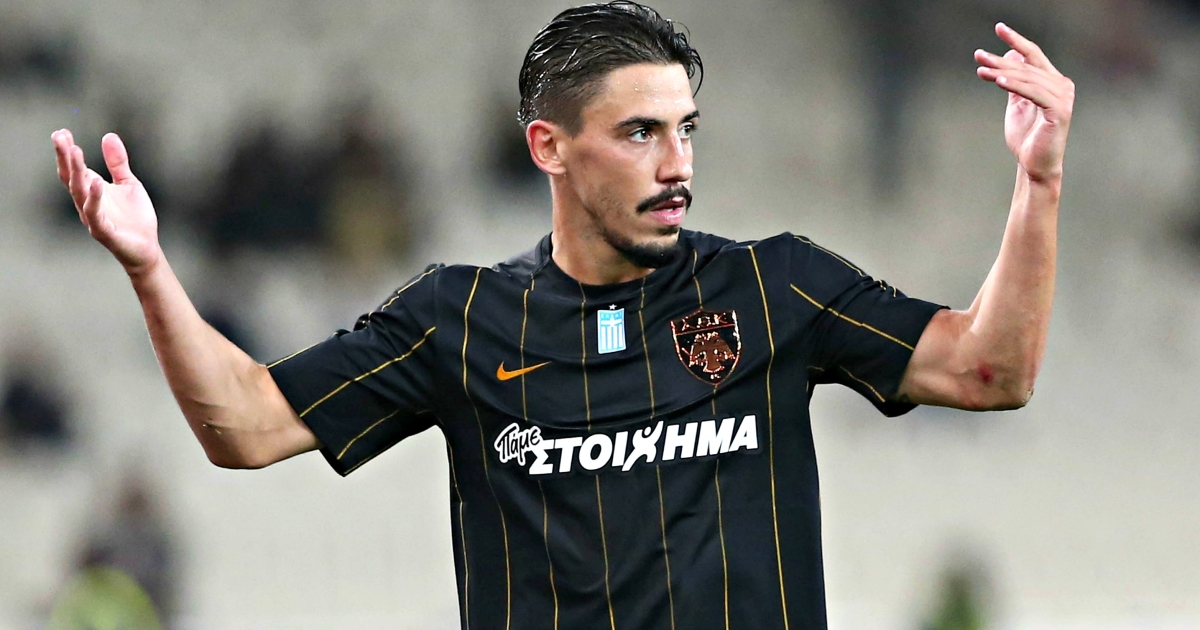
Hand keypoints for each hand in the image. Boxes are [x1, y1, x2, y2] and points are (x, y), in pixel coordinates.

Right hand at [52, 130, 162, 274]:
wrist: (147, 247)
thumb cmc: (134, 218)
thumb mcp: (129, 183)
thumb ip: (118, 162)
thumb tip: (108, 136)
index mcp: (92, 190)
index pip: (74, 168)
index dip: (67, 151)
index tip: (62, 132)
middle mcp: (87, 202)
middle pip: (71, 177)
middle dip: (65, 156)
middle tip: (59, 136)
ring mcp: (93, 216)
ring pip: (79, 192)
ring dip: (76, 172)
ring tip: (75, 151)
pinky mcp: (103, 230)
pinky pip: (95, 213)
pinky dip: (94, 198)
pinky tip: (97, 182)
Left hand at [974, 23, 1074, 182]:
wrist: (1034, 165)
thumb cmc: (1027, 137)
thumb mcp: (1017, 104)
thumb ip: (1015, 81)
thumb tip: (1011, 53)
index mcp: (1053, 82)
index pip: (1033, 55)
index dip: (1016, 40)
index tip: (999, 28)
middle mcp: (1062, 85)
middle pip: (1027, 66)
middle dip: (1000, 60)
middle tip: (978, 55)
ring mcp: (1063, 98)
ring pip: (1028, 78)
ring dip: (1003, 73)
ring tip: (982, 70)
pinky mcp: (1060, 111)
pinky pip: (1035, 93)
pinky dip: (1017, 86)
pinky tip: (999, 81)